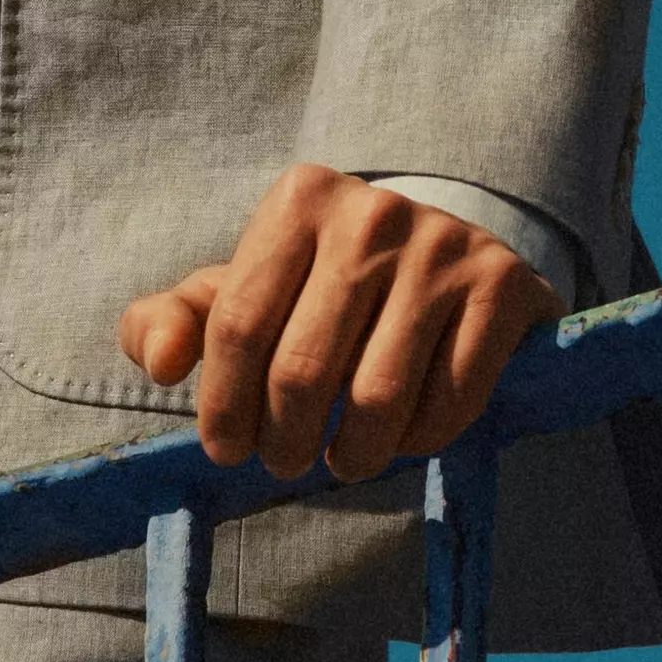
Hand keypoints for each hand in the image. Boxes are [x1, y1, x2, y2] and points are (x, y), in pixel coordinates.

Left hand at [127, 165, 551, 482]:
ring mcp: (444, 247)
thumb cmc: (325, 286)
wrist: (451, 260)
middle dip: (284, 440)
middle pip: (302, 369)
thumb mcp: (246, 289)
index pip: (239, 324)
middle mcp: (374, 212)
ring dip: (353, 453)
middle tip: (286, 462)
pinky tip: (405, 437)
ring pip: (377, 396)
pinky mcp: (501, 287)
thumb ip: (178, 321)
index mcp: (300, 199)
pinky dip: (420, 439)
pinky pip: (449, 400)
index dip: (223, 406)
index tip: (227, 450)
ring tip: (344, 459)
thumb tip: (160, 362)